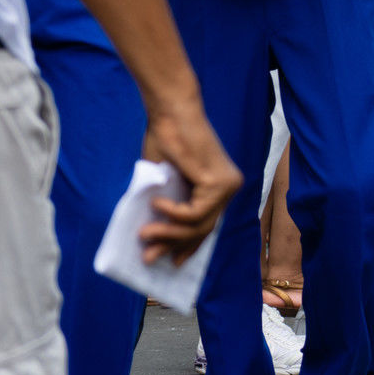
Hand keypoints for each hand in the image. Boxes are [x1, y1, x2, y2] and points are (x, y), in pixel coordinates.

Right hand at [138, 98, 241, 265]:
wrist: (171, 112)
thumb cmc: (164, 140)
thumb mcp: (163, 180)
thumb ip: (166, 204)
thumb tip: (150, 237)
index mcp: (219, 187)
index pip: (208, 224)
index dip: (190, 245)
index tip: (174, 261)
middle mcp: (229, 188)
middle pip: (204, 228)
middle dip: (174, 245)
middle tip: (149, 257)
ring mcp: (228, 186)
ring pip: (200, 225)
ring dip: (169, 234)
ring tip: (144, 234)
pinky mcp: (219, 183)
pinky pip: (195, 212)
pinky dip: (174, 214)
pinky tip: (158, 205)